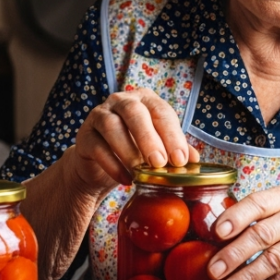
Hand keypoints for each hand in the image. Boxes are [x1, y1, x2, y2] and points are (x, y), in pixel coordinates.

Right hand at [65, 88, 199, 195]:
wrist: (101, 164)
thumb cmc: (136, 149)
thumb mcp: (158, 148)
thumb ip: (176, 150)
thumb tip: (194, 160)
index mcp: (145, 100)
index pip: (161, 112)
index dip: (172, 135)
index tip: (180, 160)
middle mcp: (121, 102)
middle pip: (134, 113)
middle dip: (148, 138)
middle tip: (159, 163)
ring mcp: (99, 115)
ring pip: (111, 126)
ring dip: (127, 150)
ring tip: (140, 173)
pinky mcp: (84, 135)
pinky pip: (97, 147)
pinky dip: (112, 164)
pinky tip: (125, 179)